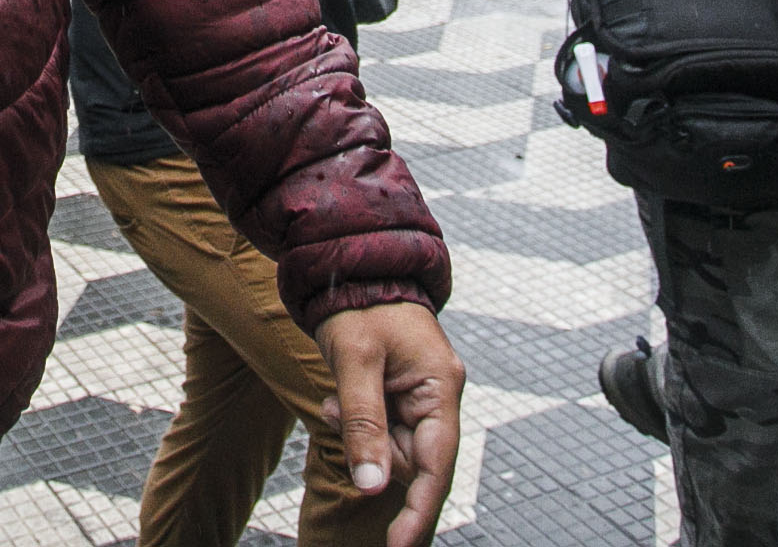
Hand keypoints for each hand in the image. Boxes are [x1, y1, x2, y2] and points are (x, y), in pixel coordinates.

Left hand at [315, 301, 463, 546]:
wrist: (349, 266)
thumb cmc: (356, 304)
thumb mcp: (354, 361)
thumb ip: (364, 424)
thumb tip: (372, 485)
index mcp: (440, 385)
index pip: (437, 465)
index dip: (419, 511)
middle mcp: (439, 395)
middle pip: (414, 461)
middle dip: (375, 455)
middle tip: (338, 415)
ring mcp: (421, 396)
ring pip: (393, 448)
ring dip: (361, 437)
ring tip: (336, 398)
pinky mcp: (401, 395)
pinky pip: (381, 429)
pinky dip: (357, 424)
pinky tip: (338, 397)